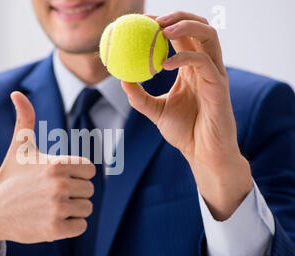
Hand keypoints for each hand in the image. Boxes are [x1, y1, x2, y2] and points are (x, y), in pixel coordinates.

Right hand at [0, 92, 95, 255]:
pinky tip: (51, 220)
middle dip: (74, 193)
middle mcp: (59, 184)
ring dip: (72, 210)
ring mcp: (57, 208)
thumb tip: (16, 93)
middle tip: (50, 194)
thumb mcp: (19, 146)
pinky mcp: (55, 230)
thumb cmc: (10, 176)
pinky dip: (70, 226)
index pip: (89, 169)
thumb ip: (25, 118)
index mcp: (57, 163)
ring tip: (49, 207)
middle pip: (89, 190)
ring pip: (86, 208)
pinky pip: (81, 226)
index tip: (57, 177)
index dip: (76, 174)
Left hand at [122, 11, 252, 220]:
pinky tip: (163, 64)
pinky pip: (203, 62)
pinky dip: (184, 58)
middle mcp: (206, 66)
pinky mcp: (219, 87)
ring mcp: (215, 74)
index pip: (182, 35)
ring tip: (161, 30)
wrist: (203, 154)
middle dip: (178, 15)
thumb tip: (121, 79)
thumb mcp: (156, 111)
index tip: (142, 22)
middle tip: (152, 20)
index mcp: (192, 68)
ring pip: (209, 35)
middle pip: (199, 26)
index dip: (165, 23)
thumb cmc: (185, 132)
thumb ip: (139, 96)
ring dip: (185, 26)